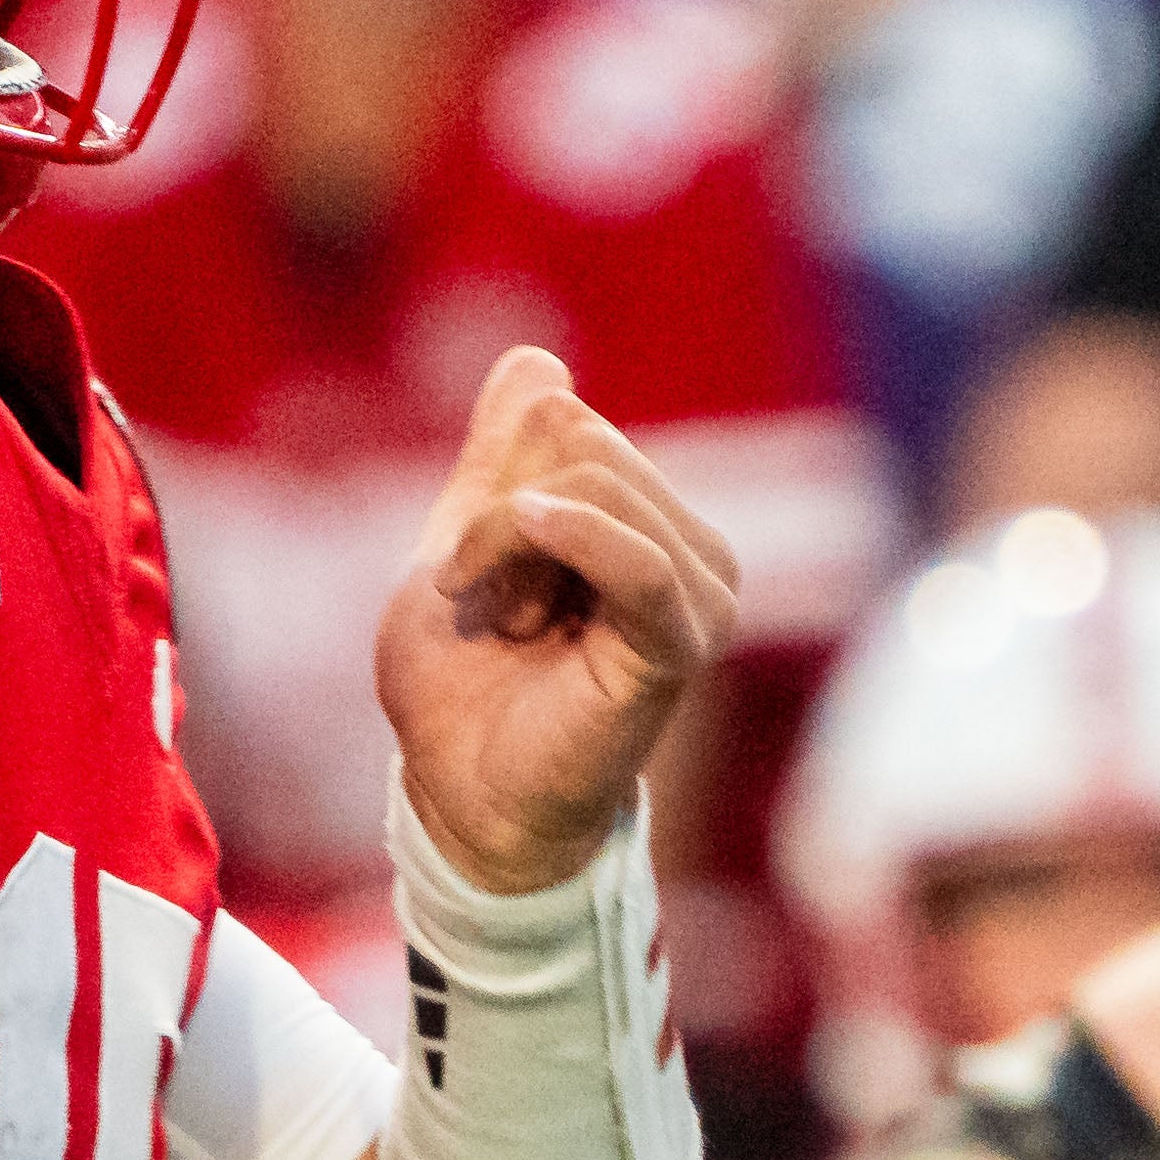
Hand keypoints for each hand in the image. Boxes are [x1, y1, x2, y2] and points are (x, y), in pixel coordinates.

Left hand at [377, 348, 737, 894]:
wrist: (460, 798)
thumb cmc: (461, 689)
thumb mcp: (464, 544)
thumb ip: (499, 459)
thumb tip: (538, 361)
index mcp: (648, 525)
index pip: (567, 422)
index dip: (493, 482)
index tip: (470, 570)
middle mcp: (692, 551)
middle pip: (583, 442)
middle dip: (500, 514)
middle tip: (485, 603)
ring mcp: (699, 594)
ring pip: (595, 485)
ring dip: (508, 547)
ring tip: (502, 622)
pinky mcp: (683, 642)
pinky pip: (635, 555)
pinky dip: (565, 539)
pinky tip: (522, 569)